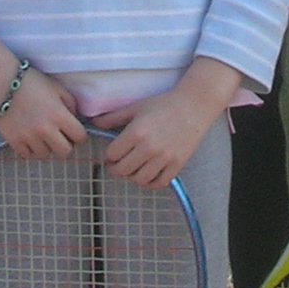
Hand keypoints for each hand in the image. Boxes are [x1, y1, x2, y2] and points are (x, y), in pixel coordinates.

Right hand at [0, 22, 86, 158]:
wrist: (1, 82)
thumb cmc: (31, 82)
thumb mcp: (57, 87)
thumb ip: (71, 104)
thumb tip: (75, 118)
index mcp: (59, 115)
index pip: (80, 137)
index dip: (79, 135)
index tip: (74, 132)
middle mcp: (46, 130)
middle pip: (65, 152)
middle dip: (65, 145)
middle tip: (59, 136)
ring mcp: (29, 137)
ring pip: (45, 155)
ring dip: (46, 146)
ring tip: (41, 135)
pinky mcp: (14, 141)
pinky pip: (27, 154)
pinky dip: (30, 148)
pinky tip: (29, 136)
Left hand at [97, 59, 237, 187]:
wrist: (194, 106)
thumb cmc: (164, 104)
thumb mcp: (136, 107)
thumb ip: (113, 117)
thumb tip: (94, 124)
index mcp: (136, 132)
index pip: (112, 154)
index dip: (109, 155)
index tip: (112, 153)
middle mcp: (149, 147)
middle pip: (123, 170)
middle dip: (116, 168)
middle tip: (117, 164)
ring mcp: (164, 158)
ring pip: (139, 179)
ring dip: (132, 176)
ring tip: (132, 168)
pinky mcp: (177, 165)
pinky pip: (158, 183)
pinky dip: (149, 183)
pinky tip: (147, 174)